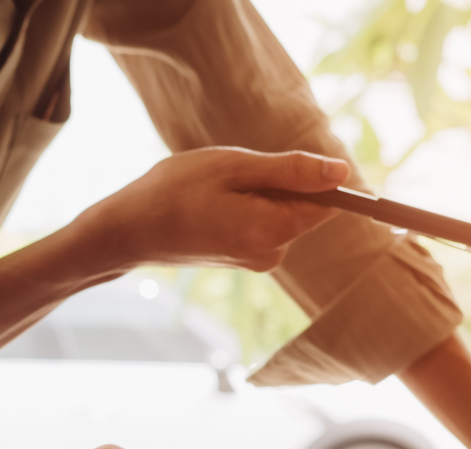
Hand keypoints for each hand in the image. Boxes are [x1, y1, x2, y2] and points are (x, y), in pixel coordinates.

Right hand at [76, 147, 348, 272]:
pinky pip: (260, 223)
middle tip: (230, 176)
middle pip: (301, 206)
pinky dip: (243, 207)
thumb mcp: (235, 167)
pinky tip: (210, 205)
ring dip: (256, 193)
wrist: (128, 232)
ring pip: (278, 212)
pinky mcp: (242, 258)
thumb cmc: (174, 192)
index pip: (327, 201)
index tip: (272, 165)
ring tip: (214, 192)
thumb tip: (342, 171)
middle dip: (276, 182)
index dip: (310, 175)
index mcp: (274, 231)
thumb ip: (292, 171)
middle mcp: (272, 253)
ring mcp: (257, 260)